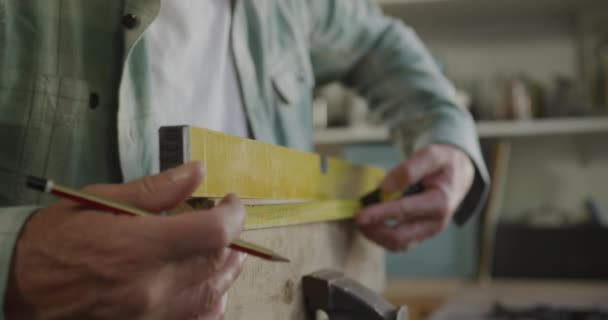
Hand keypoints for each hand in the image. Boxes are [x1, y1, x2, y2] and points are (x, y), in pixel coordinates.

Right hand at [5, 162, 246, 319]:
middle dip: (232, 237)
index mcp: (140, 248)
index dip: (234, 214)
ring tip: (225, 249)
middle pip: (217, 262)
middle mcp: (152, 288)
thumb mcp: (98, 202)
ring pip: (214, 293)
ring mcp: (152, 317)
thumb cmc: (54, 242)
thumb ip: (154, 189)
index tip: (231, 201)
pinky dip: (212, 302)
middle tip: (225, 220)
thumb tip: (197, 172)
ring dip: (227, 267)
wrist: (16, 291)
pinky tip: (209, 287)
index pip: (214, 233)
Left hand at [355, 144, 473, 250]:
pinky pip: (398, 242)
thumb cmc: (443, 163)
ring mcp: (428, 231)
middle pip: (399, 237)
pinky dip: (381, 235)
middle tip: (356, 217)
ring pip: (397, 244)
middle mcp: (435, 223)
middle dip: (374, 230)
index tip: (359, 215)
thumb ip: (409, 170)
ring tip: (361, 220)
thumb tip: (385, 188)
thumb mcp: (431, 154)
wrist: (458, 173)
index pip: (405, 212)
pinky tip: (371, 222)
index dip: (379, 214)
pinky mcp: (420, 234)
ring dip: (376, 235)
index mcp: (440, 202)